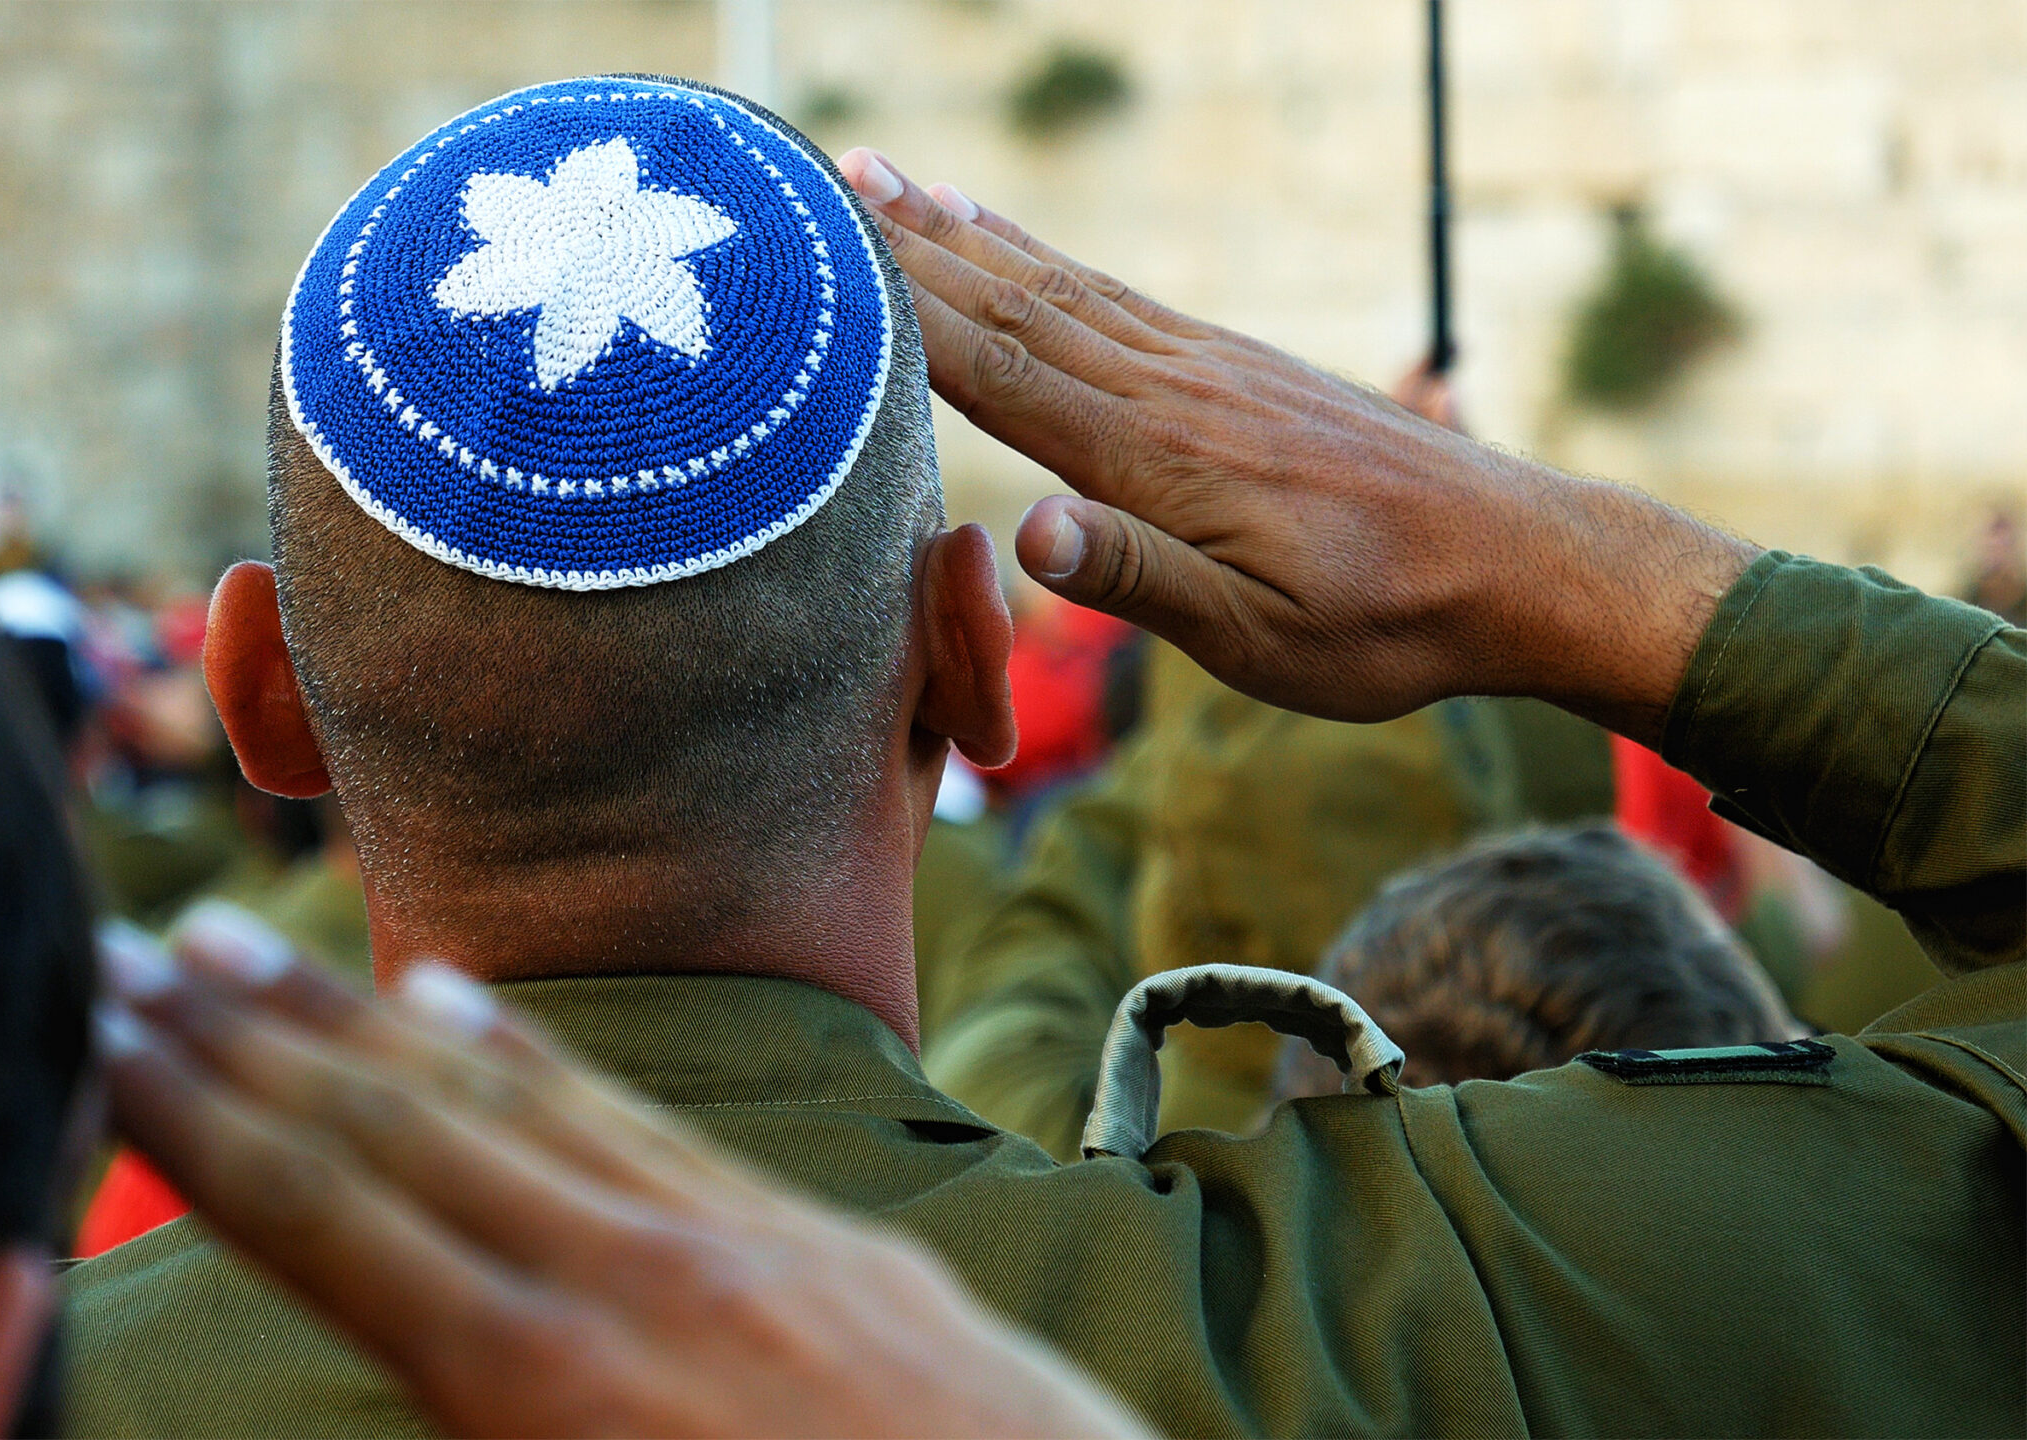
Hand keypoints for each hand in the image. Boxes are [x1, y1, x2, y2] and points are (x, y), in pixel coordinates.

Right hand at [93, 910, 1153, 1439]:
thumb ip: (485, 1430)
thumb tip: (401, 1356)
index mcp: (552, 1390)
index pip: (328, 1210)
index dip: (197, 1115)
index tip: (95, 1027)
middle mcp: (626, 1280)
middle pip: (389, 1128)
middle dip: (240, 1041)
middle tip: (117, 950)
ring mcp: (730, 1239)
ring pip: (501, 1097)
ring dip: (348, 1017)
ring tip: (238, 943)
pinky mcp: (814, 1236)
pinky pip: (636, 1117)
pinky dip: (523, 1052)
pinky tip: (450, 997)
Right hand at [837, 150, 1757, 743]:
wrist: (1520, 562)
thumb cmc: (1385, 624)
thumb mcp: (1260, 636)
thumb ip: (1140, 578)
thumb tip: (1028, 535)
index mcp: (1158, 458)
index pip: (1003, 372)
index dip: (907, 314)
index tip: (825, 257)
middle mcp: (1173, 390)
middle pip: (1018, 304)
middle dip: (916, 245)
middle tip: (828, 178)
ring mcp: (1208, 369)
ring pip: (1064, 289)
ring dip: (971, 237)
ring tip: (895, 186)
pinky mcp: (1239, 370)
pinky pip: (1118, 301)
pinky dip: (1049, 263)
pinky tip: (1021, 248)